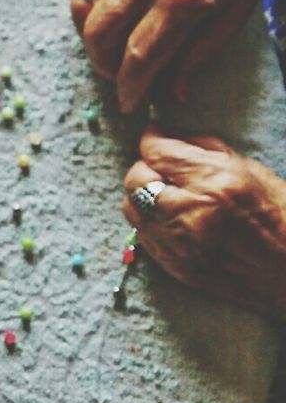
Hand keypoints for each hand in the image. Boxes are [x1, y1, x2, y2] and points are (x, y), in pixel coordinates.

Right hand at [68, 0, 285, 112]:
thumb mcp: (230, 20)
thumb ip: (196, 58)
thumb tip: (171, 94)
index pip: (140, 54)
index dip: (130, 86)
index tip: (129, 104)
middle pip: (101, 33)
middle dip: (104, 64)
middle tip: (119, 75)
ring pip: (82, 7)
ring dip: (90, 36)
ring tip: (109, 46)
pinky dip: (79, 0)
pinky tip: (96, 14)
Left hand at [122, 127, 285, 319]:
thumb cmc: (282, 217)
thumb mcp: (250, 170)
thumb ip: (203, 148)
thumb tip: (167, 135)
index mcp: (215, 185)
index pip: (157, 153)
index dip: (153, 138)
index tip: (157, 135)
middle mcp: (191, 215)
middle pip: (136, 179)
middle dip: (146, 166)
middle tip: (164, 166)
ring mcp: (180, 245)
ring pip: (131, 207)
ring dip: (143, 194)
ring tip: (167, 192)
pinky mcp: (176, 267)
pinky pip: (143, 234)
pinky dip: (150, 219)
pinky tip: (172, 216)